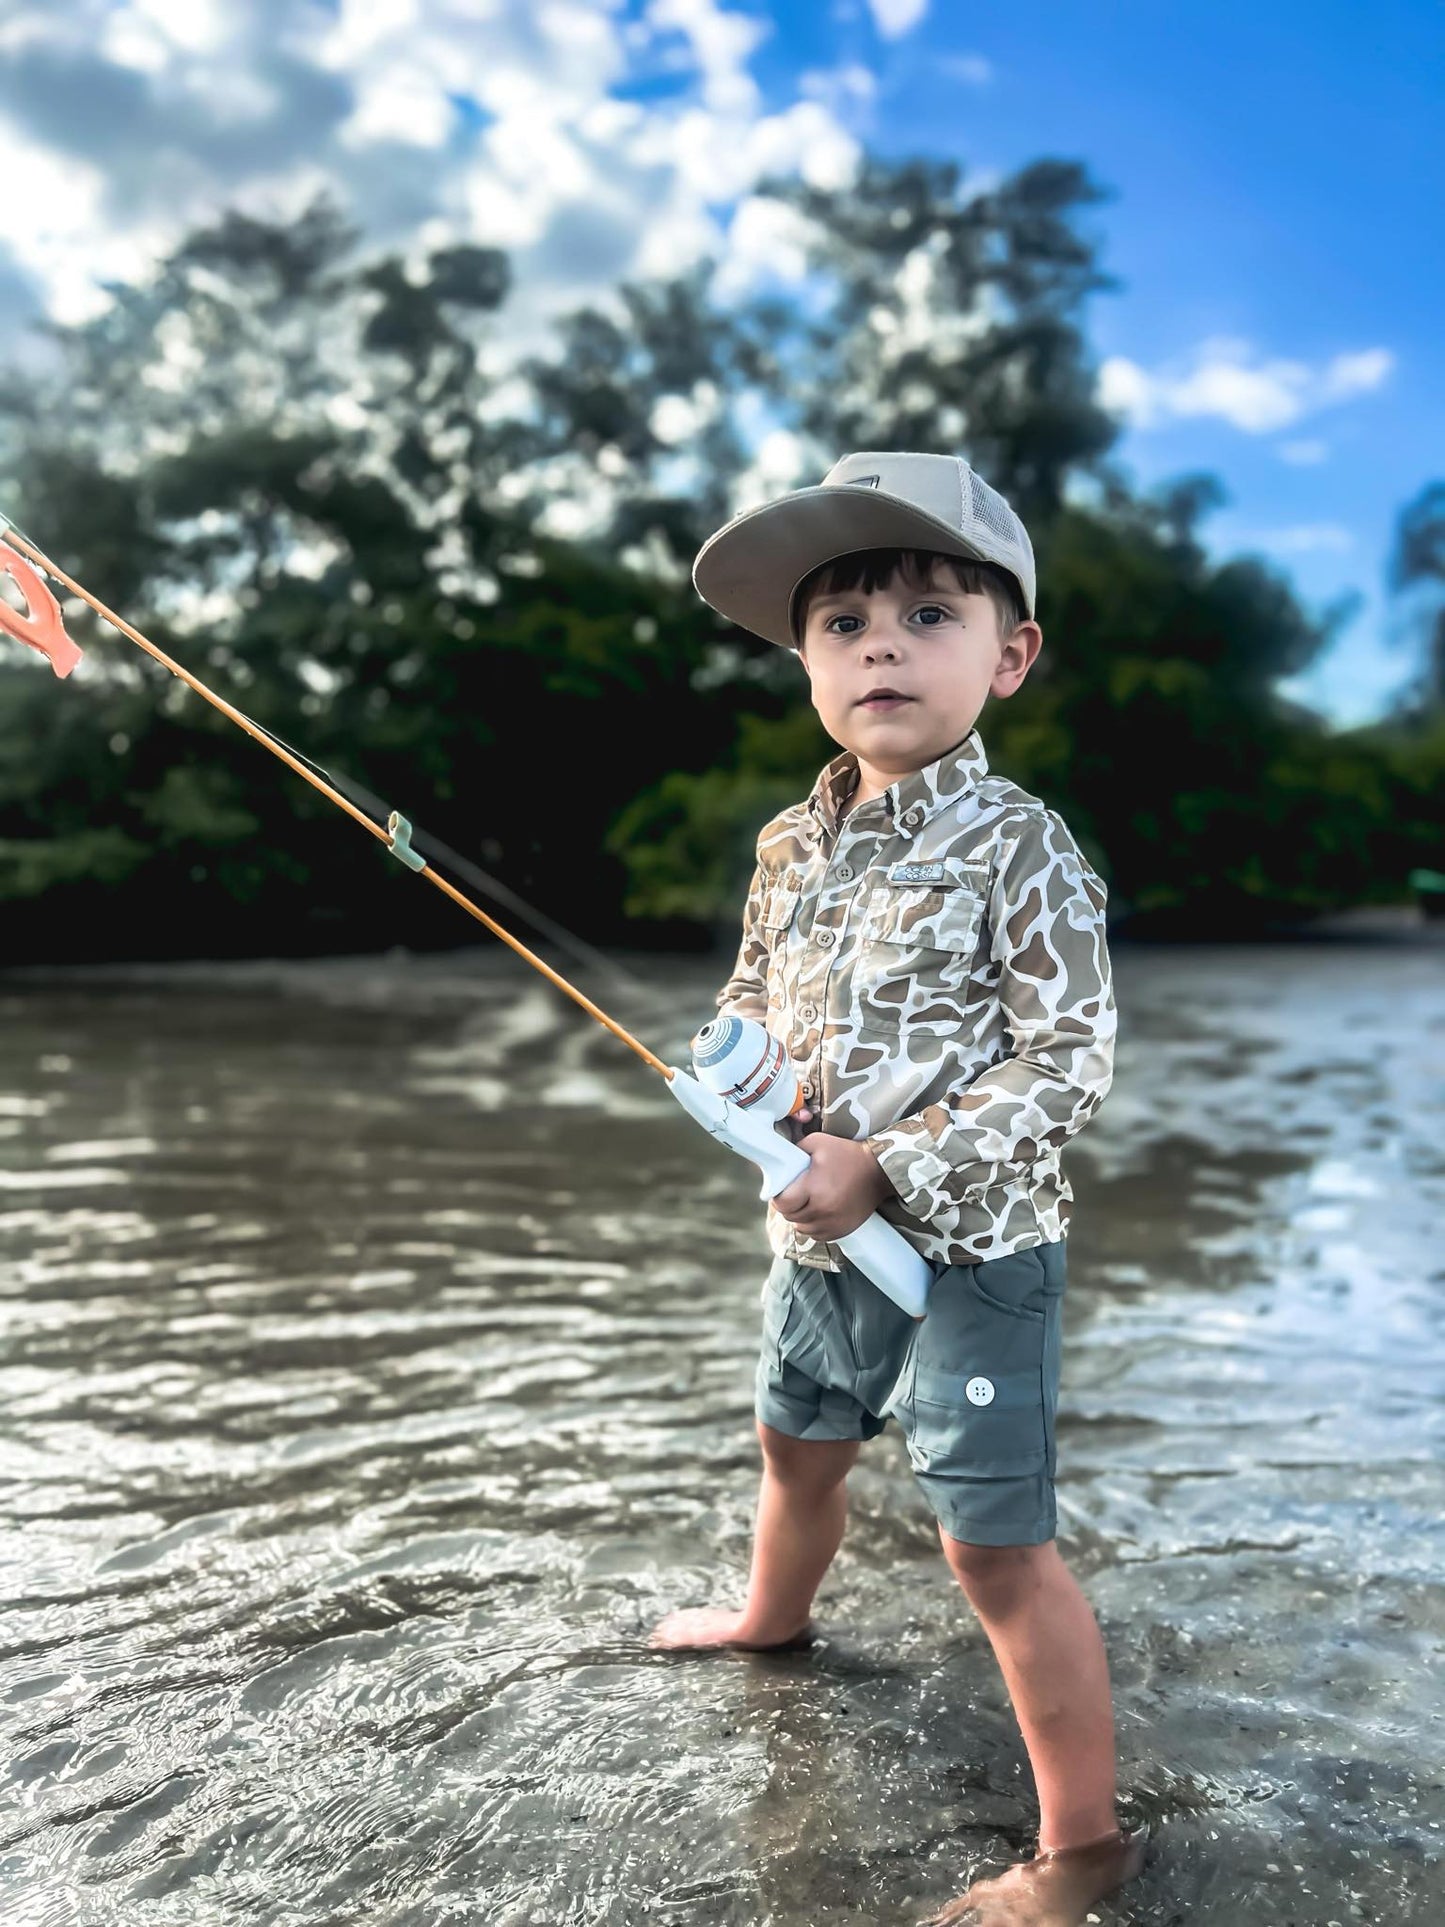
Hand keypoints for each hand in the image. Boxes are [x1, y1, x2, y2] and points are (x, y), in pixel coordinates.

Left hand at [772, 1123, 894, 1240]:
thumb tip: (781, 1161)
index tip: (783, 1192)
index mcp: (814, 1187)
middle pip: (791, 1217)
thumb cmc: (848, 1154)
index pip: (783, 1204)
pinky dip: (814, 1226)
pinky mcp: (842, 1230)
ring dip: (801, 1218)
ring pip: (802, 1229)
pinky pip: (817, 1236)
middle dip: (789, 1207)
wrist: (879, 1171)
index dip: (779, 1198)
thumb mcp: (818, 1142)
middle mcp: (822, 1209)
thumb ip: (795, 1151)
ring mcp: (833, 1222)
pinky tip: (819, 1213)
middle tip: (796, 1195)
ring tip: (808, 1204)